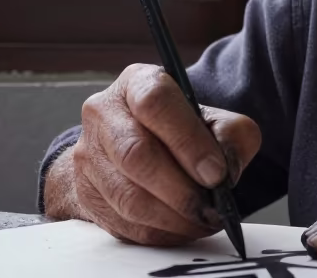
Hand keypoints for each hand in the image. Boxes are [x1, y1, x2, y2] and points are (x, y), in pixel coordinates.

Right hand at [43, 63, 260, 245]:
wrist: (135, 150)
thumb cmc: (179, 131)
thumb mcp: (213, 118)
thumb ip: (231, 134)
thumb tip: (226, 170)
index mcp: (136, 83)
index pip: (155, 103)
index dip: (188, 140)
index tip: (215, 173)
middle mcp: (103, 113)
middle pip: (136, 154)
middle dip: (181, 189)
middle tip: (211, 207)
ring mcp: (88, 155)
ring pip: (128, 196)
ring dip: (173, 218)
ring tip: (203, 220)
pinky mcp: (85, 194)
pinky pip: (124, 224)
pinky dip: (160, 233)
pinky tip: (183, 228)